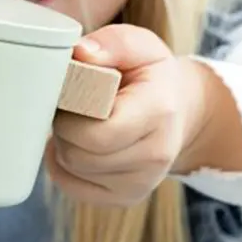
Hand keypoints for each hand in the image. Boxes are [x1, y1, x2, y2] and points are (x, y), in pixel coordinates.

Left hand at [44, 24, 210, 206]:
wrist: (178, 111)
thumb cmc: (150, 74)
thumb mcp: (139, 46)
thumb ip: (112, 43)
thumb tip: (82, 55)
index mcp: (159, 112)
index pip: (98, 132)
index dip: (71, 113)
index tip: (70, 91)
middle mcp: (155, 155)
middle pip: (79, 154)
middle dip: (63, 126)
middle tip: (70, 105)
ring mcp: (141, 183)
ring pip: (72, 169)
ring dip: (63, 143)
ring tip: (78, 120)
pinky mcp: (124, 198)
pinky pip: (71, 187)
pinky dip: (63, 165)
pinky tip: (76, 143)